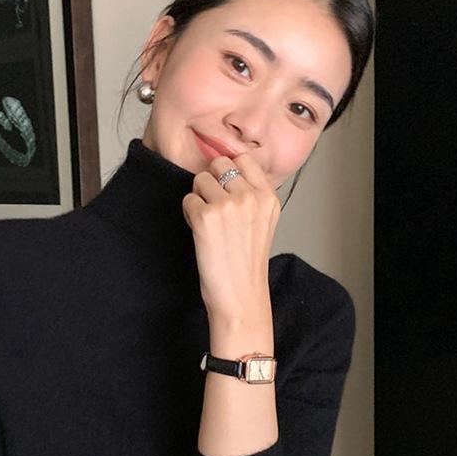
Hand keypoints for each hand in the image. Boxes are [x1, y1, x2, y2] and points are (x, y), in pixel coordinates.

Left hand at [181, 152, 280, 323]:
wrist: (240, 296)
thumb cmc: (247, 264)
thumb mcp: (263, 222)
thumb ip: (252, 195)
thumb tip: (227, 169)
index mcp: (268, 197)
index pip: (244, 159)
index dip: (229, 171)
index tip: (226, 189)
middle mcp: (250, 197)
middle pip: (219, 164)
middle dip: (211, 181)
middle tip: (214, 208)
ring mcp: (228, 205)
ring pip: (200, 179)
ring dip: (198, 198)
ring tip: (208, 223)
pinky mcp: (206, 217)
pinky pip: (188, 199)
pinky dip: (189, 214)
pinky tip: (201, 233)